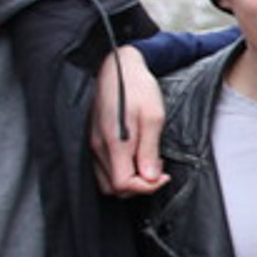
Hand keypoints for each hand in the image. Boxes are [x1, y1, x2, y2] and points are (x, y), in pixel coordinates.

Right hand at [89, 46, 168, 195]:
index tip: (163, 176)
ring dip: (129, 180)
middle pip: (114, 188)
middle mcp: (98, 147)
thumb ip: (149, 150)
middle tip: (157, 169)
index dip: (146, 187)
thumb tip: (150, 178)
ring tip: (148, 162)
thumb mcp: (153, 118)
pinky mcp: (94, 140)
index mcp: (114, 142)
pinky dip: (120, 171)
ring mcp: (93, 144)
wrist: (119, 68)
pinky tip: (135, 157)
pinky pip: (103, 169)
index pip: (123, 184)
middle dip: (138, 186)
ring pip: (107, 181)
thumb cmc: (137, 88)